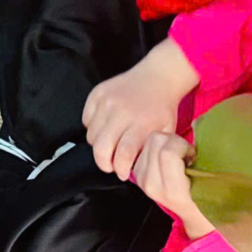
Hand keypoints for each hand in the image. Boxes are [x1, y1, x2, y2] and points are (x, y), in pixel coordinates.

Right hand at [84, 38, 199, 179]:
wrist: (156, 78)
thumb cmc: (162, 109)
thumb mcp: (165, 133)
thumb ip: (150, 152)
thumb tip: (134, 171)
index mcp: (142, 124)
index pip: (122, 154)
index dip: (119, 168)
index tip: (122, 173)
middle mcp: (121, 111)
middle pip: (100, 147)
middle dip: (103, 162)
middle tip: (109, 165)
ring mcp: (107, 101)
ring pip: (91, 135)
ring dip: (98, 144)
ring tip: (110, 143)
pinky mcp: (97, 93)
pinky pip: (85, 119)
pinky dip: (92, 127)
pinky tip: (105, 126)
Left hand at [131, 131, 214, 239]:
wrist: (194, 215)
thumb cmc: (208, 198)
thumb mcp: (209, 182)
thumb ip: (199, 162)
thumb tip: (197, 131)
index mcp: (172, 191)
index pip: (167, 153)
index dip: (183, 146)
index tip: (192, 154)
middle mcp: (152, 185)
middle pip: (155, 140)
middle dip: (174, 140)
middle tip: (186, 153)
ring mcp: (141, 180)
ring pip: (149, 140)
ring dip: (166, 142)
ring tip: (178, 156)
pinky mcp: (137, 173)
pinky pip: (144, 147)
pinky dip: (158, 147)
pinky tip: (169, 159)